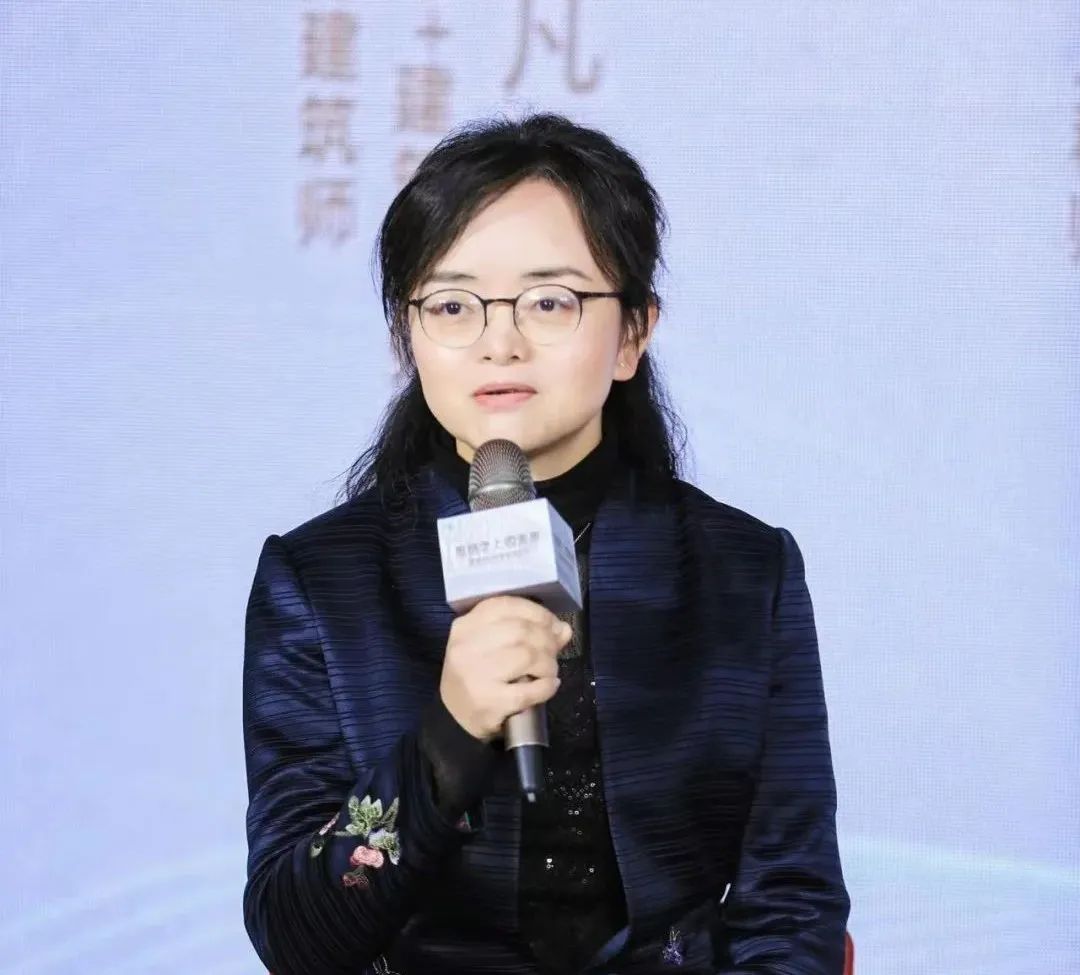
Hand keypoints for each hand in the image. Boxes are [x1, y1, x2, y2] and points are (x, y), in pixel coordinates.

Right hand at [439, 595, 571, 741]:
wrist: (454, 718)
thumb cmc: (477, 676)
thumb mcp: (493, 647)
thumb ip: (528, 633)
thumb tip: (563, 629)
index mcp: (466, 626)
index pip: (507, 606)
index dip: (538, 614)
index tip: (554, 625)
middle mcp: (467, 646)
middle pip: (521, 630)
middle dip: (547, 640)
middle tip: (554, 652)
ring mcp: (475, 674)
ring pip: (527, 656)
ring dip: (548, 664)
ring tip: (549, 671)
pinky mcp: (487, 702)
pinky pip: (528, 690)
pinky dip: (546, 687)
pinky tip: (549, 686)